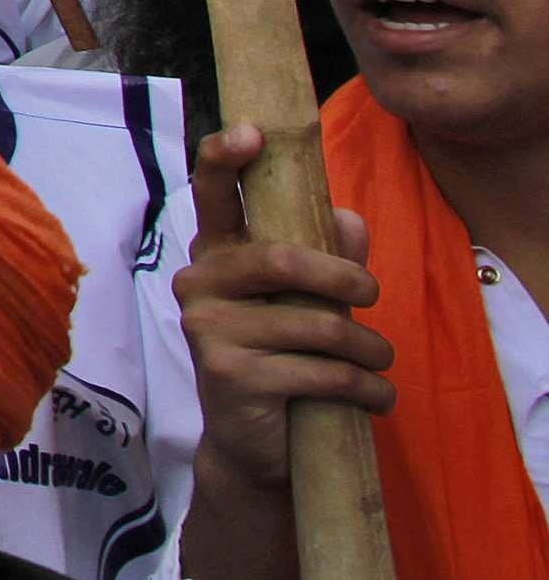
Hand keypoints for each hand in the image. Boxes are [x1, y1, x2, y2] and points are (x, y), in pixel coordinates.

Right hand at [173, 121, 393, 498]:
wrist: (253, 446)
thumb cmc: (281, 358)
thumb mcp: (304, 301)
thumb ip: (324, 255)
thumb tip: (349, 218)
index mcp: (215, 256)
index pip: (210, 193)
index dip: (225, 156)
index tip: (254, 132)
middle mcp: (198, 285)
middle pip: (281, 259)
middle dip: (346, 278)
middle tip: (374, 295)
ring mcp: (209, 331)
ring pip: (315, 323)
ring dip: (368, 347)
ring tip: (380, 362)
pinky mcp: (233, 377)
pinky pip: (322, 372)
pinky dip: (366, 387)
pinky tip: (375, 397)